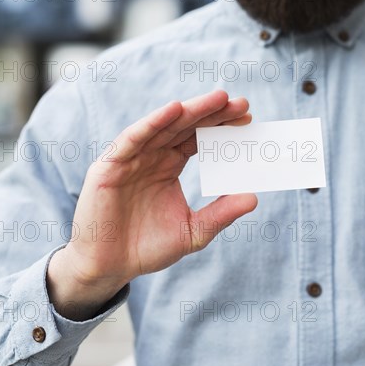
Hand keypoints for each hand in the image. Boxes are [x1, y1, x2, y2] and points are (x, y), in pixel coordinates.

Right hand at [47, 90, 257, 319]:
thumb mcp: (193, 231)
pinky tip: (175, 109)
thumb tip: (254, 198)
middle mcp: (152, 156)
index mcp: (170, 165)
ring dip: (191, 110)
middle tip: (242, 103)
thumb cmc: (147, 248)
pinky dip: (153, 122)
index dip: (221, 127)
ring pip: (164, 126)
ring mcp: (132, 158)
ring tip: (220, 99)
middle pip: (186, 126)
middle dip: (213, 113)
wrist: (110, 267)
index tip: (249, 118)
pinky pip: (133, 139)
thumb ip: (220, 214)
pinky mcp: (111, 165)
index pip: (198, 138)